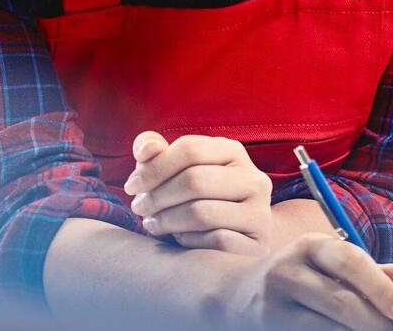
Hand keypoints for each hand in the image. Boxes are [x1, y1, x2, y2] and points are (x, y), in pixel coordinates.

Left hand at [123, 130, 273, 256]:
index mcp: (233, 151)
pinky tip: (178, 238)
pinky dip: (188, 240)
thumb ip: (154, 151)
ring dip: (167, 220)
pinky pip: (216, 240)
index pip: (190, 148)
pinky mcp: (259, 243)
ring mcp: (260, 212)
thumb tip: (146, 150)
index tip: (131, 186)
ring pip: (202, 212)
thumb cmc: (198, 195)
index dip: (155, 167)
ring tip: (151, 224)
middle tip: (138, 208)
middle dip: (158, 196)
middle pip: (195, 180)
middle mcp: (253, 178)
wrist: (239, 234)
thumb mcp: (176, 168)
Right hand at [221, 231, 392, 330]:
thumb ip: (369, 270)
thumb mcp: (328, 265)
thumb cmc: (299, 278)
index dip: (380, 288)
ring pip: (328, 329)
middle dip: (375, 324)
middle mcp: (288, 271)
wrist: (238, 295)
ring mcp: (275, 305)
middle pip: (341, 303)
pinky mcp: (270, 329)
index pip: (349, 261)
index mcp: (309, 246)